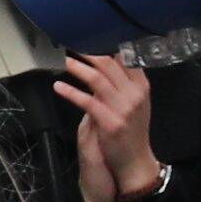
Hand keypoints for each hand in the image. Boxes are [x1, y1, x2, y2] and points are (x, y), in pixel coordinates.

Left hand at [55, 50, 168, 201]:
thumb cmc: (132, 132)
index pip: (124, 58)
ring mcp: (123, 108)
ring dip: (77, 68)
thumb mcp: (135, 104)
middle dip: (87, 53)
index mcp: (142, 86)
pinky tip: (58, 87)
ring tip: (63, 61)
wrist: (135, 162)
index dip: (105, 48)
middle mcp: (134, 94)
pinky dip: (70, 92)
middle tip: (71, 46)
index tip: (88, 40)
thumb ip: (124, 84)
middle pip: (109, 64)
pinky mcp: (109, 121)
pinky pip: (86, 101)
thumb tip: (105, 63)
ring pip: (96, 78)